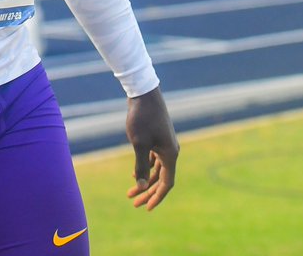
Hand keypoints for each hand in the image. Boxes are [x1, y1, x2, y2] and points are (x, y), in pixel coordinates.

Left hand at [125, 87, 178, 209]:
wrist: (143, 93)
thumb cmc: (141, 117)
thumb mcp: (139, 143)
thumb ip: (141, 166)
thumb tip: (143, 188)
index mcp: (170, 154)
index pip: (167, 183)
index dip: (157, 197)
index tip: (147, 208)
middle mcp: (171, 151)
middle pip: (161, 179)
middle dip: (148, 193)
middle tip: (134, 204)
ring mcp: (165, 144)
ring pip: (157, 170)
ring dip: (146, 182)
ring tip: (131, 193)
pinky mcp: (158, 138)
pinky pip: (154, 160)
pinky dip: (146, 169)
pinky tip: (134, 175)